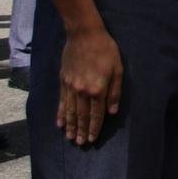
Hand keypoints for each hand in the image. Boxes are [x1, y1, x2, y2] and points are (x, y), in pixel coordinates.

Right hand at [57, 25, 122, 145]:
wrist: (84, 35)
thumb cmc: (106, 50)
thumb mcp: (117, 69)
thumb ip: (115, 92)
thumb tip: (112, 112)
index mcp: (97, 89)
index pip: (96, 114)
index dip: (95, 127)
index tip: (92, 139)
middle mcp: (82, 91)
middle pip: (82, 116)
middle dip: (81, 131)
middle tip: (80, 143)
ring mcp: (70, 87)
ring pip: (70, 111)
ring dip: (70, 126)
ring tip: (70, 138)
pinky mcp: (63, 81)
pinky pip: (62, 102)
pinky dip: (61, 114)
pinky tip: (59, 123)